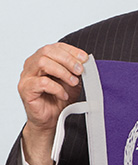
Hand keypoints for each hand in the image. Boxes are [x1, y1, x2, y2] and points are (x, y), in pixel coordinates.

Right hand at [18, 43, 87, 164]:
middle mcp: (32, 65)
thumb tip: (85, 60)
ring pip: (43, 63)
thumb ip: (76, 68)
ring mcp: (26, 77)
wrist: (52, 118)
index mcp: (43, 58)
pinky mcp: (25, 89)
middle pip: (47, 51)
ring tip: (73, 82)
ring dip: (62, 72)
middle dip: (68, 60)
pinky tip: (63, 94)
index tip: (85, 58)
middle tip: (80, 71)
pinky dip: (56, 88)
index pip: (55, 46)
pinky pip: (41, 82)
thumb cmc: (60, 97)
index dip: (71, 50)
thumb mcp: (73, 79)